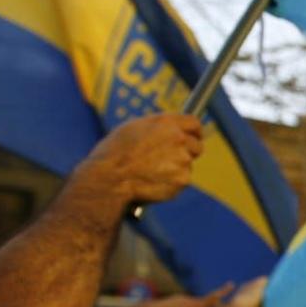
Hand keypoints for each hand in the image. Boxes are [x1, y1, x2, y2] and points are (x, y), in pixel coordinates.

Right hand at [76, 114, 204, 204]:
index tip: (194, 137)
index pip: (194, 123)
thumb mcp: (133, 128)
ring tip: (151, 172)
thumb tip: (172, 129)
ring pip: (187, 164)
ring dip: (176, 169)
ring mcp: (183, 159)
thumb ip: (158, 128)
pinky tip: (153, 182)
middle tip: (171, 159)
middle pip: (197, 146)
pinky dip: (171, 183)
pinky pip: (182, 180)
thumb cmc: (114, 153)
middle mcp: (179, 138)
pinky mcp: (183, 179)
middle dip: (188, 152)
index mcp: (166, 123)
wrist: (109, 178)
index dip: (194, 131)